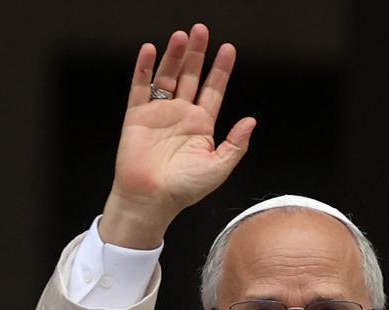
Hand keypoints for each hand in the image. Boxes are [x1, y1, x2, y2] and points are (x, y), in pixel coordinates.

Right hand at [100, 23, 255, 247]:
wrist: (151, 199)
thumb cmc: (184, 189)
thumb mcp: (218, 168)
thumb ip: (235, 144)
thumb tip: (251, 121)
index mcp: (201, 126)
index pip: (213, 90)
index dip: (221, 70)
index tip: (228, 49)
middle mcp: (181, 115)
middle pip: (190, 76)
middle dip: (197, 54)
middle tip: (202, 30)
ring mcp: (159, 113)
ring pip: (167, 76)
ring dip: (174, 56)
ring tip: (181, 36)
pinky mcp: (137, 115)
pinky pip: (140, 86)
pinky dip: (144, 68)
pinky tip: (150, 51)